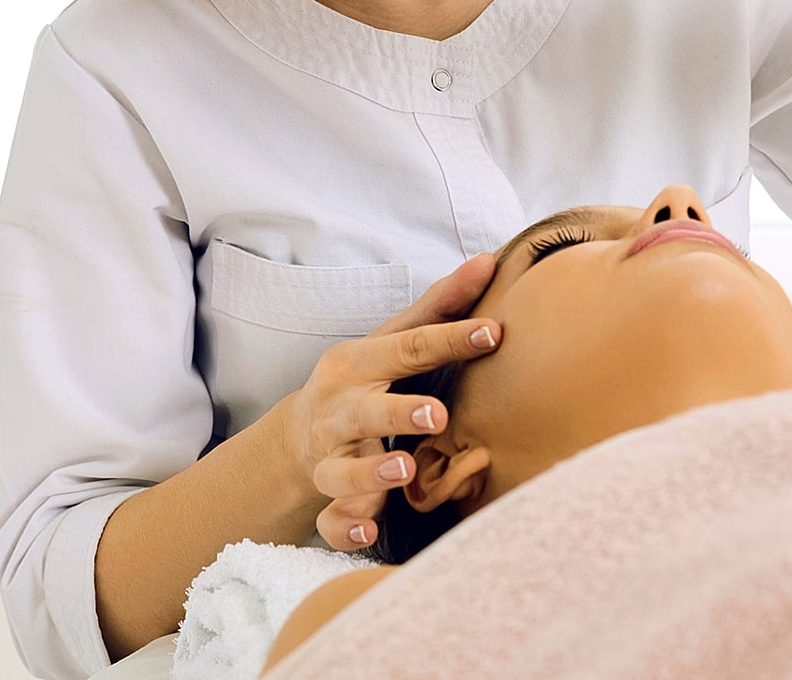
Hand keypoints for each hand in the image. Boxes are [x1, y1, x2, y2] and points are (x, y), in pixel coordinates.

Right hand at [282, 252, 501, 550]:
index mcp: (357, 363)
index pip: (408, 348)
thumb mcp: (390, 340)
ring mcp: (329, 458)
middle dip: (399, 413)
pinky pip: (331, 522)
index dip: (450, 340)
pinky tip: (369, 530)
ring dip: (371, 474)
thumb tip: (489, 261)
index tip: (493, 332)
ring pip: (341, 471)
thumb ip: (438, 307)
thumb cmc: (362, 378)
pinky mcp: (327, 499)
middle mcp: (338, 410)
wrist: (297, 435)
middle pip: (367, 411)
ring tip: (405, 473)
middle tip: (436, 415)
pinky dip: (346, 528)